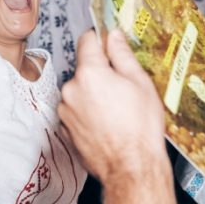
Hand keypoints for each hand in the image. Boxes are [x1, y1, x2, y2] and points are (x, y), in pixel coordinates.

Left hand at [59, 30, 165, 180]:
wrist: (131, 168)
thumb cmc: (140, 128)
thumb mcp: (140, 83)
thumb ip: (122, 54)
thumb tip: (114, 36)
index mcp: (90, 73)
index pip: (87, 40)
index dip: (101, 40)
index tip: (110, 45)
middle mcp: (71, 89)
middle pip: (84, 69)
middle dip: (100, 73)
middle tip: (122, 88)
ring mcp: (65, 110)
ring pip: (79, 91)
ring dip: (92, 94)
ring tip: (115, 111)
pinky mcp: (64, 128)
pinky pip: (76, 111)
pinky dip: (87, 112)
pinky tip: (106, 123)